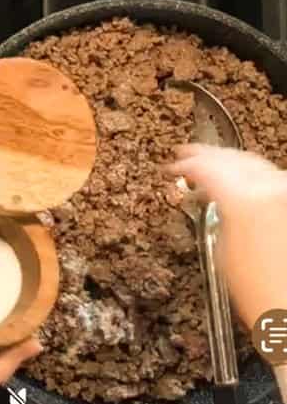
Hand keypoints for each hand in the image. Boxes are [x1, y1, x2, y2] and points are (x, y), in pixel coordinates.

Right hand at [166, 144, 286, 328]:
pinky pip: (273, 181)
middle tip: (189, 156)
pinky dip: (254, 178)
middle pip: (236, 159)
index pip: (207, 166)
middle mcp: (272, 190)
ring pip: (257, 166)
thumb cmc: (259, 292)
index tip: (174, 165)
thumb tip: (211, 194)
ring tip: (215, 168)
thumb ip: (217, 209)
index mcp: (244, 198)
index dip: (186, 163)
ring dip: (233, 164)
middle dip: (211, 156)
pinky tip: (243, 185)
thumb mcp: (220, 247)